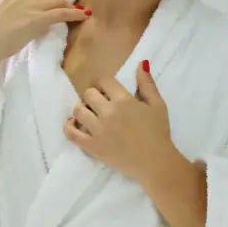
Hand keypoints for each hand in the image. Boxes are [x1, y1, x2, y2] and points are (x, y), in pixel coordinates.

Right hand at [0, 0, 90, 60]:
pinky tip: (84, 15)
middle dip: (62, 2)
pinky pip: (63, 14)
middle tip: (71, 9)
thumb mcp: (0, 5)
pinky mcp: (39, 18)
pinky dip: (75, 14)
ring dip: (71, 8)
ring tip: (79, 13)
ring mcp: (33, 5)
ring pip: (58, 3)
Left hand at [64, 60, 177, 183]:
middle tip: (101, 105)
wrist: (155, 163)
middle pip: (88, 94)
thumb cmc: (158, 133)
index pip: (104, 81)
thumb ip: (147, 84)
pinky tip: (75, 124)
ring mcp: (97, 130)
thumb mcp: (158, 105)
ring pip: (78, 110)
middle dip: (94, 96)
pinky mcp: (92, 147)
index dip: (105, 84)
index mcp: (123, 100)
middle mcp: (108, 113)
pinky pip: (71, 133)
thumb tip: (140, 63)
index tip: (108, 91)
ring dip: (82, 110)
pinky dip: (69, 126)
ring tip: (90, 115)